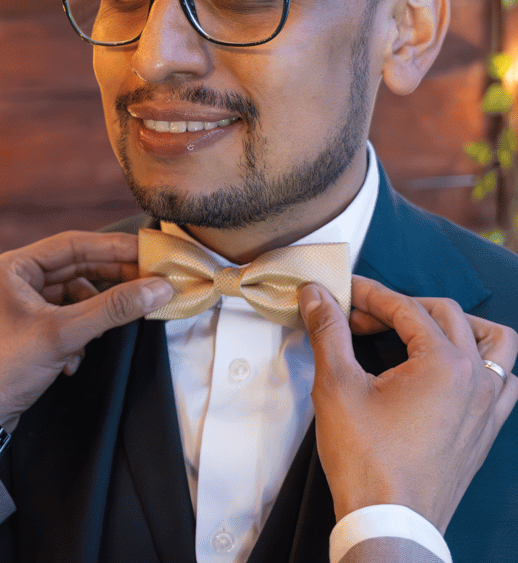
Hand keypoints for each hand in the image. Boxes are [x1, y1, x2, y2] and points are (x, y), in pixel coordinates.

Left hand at [0, 231, 172, 429]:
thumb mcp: (63, 334)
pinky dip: (75, 334)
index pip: (72, 245)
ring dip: (91, 316)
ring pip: (72, 295)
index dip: (113, 247)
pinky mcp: (25, 326)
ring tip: (99, 336)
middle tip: (149, 283)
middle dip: (109, 282)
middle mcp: (12, 278)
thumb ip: (114, 308)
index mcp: (10, 266)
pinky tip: (73, 359)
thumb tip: (159, 288)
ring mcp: (17, 302)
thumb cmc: (5, 369)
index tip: (148, 251)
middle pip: (74, 268)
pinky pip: (63, 316)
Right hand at [297, 275, 517, 531]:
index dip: (369, 294)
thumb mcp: (336, 385)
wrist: (390, 523)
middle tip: (361, 318)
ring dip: (457, 326)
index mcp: (444, 363)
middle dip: (400, 306)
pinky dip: (480, 362)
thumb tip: (316, 295)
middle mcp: (477, 378)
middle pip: (445, 314)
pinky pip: (504, 380)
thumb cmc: (366, 459)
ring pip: (494, 342)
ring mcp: (488, 406)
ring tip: (419, 331)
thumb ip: (328, 331)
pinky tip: (449, 371)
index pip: (406, 307)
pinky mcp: (486, 430)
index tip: (343, 293)